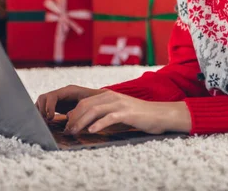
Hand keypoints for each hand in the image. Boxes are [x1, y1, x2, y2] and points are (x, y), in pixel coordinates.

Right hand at [35, 85, 106, 120]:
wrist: (101, 100)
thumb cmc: (96, 101)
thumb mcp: (90, 104)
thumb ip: (80, 110)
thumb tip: (69, 117)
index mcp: (68, 91)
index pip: (52, 96)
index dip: (49, 107)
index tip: (50, 118)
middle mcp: (61, 93)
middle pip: (43, 98)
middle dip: (41, 110)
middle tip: (45, 122)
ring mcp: (58, 99)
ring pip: (42, 102)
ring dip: (40, 112)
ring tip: (44, 123)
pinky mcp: (57, 105)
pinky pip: (44, 108)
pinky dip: (42, 114)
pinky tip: (46, 123)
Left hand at [65, 90, 191, 134]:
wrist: (161, 114)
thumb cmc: (139, 116)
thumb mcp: (119, 112)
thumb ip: (104, 114)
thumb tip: (87, 123)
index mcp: (108, 95)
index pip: (84, 102)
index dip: (73, 113)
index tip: (67, 124)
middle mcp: (112, 96)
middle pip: (86, 105)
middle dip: (74, 118)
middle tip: (67, 131)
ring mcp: (120, 104)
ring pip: (94, 110)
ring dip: (81, 122)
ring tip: (74, 132)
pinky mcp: (127, 113)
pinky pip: (109, 117)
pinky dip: (98, 124)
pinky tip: (91, 131)